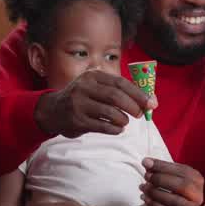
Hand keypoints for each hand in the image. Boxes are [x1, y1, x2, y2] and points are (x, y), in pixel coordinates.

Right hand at [34, 69, 157, 138]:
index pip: (120, 83)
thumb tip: (148, 100)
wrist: (53, 110)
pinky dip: (114, 129)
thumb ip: (118, 91)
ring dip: (123, 119)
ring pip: (109, 112)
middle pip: (115, 96)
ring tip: (125, 122)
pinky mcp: (77, 120)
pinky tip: (117, 129)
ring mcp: (79, 104)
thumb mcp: (95, 87)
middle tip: (140, 114)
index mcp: (93, 76)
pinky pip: (102, 126)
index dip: (138, 93)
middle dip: (132, 106)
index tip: (151, 103)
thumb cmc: (82, 98)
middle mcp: (84, 87)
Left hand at [140, 158, 203, 205]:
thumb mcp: (170, 178)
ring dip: (156, 193)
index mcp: (196, 180)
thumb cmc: (171, 191)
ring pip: (175, 201)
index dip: (163, 166)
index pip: (183, 170)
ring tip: (143, 187)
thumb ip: (160, 170)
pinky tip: (145, 198)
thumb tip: (147, 162)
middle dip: (161, 179)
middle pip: (183, 185)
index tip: (146, 162)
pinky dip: (154, 205)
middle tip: (146, 176)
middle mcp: (197, 195)